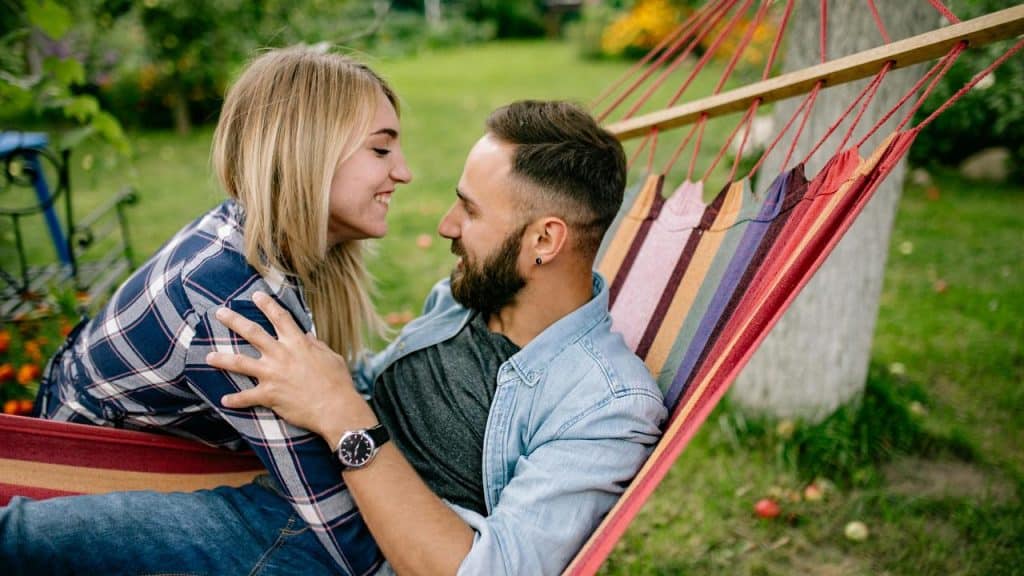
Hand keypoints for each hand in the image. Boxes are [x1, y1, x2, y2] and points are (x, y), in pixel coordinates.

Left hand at [207, 291, 374, 441]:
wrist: (335, 408)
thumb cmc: (337, 382)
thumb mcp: (331, 357)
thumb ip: (317, 345)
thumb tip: (307, 336)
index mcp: (298, 343)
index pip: (280, 317)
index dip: (267, 304)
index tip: (256, 295)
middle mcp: (281, 355)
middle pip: (252, 332)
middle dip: (234, 320)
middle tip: (219, 312)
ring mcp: (272, 374)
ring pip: (240, 363)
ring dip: (223, 359)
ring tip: (208, 356)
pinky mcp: (269, 395)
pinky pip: (247, 397)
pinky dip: (235, 400)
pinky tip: (224, 401)